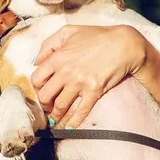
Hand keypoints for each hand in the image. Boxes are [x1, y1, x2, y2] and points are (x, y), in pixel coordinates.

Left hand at [30, 25, 146, 127]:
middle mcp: (66, 72)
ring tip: (55, 119)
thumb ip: (48, 44)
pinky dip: (73, 122)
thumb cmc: (96, 36)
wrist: (123, 44)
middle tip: (48, 106)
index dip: (37, 87)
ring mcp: (80, 83)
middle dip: (44, 103)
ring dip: (55, 116)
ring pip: (60, 106)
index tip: (42, 90)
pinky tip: (69, 127)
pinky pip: (80, 111)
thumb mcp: (68, 31)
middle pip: (45, 96)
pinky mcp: (94, 91)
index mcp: (57, 57)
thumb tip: (36, 61)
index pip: (36, 79)